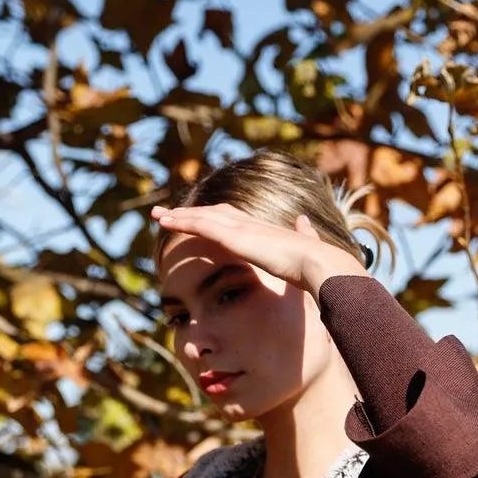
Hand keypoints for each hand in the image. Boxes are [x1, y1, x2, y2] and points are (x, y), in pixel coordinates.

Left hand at [150, 201, 362, 296]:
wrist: (319, 264)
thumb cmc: (316, 265)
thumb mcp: (306, 247)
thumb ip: (304, 234)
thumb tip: (305, 222)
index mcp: (265, 229)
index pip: (232, 218)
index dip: (213, 217)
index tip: (198, 218)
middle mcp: (250, 224)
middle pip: (213, 212)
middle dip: (190, 213)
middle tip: (168, 213)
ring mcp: (242, 228)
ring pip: (202, 216)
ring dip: (178, 215)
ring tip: (158, 215)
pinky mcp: (235, 237)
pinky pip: (201, 226)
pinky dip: (181, 222)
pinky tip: (166, 223)